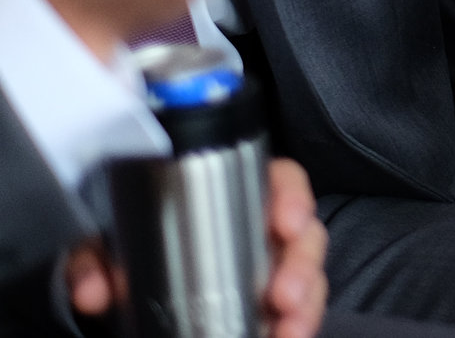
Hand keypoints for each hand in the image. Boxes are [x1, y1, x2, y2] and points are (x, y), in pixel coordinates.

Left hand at [67, 158, 326, 337]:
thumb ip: (94, 261)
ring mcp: (271, 269)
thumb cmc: (129, 256)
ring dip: (306, 304)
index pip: (282, 182)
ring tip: (288, 328)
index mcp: (235, 198)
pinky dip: (300, 324)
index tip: (285, 223)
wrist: (128, 296)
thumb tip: (95, 291)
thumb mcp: (106, 249)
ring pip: (309, 277)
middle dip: (301, 265)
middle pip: (305, 235)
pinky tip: (288, 336)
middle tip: (282, 294)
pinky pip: (300, 310)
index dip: (294, 198)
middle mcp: (262, 231)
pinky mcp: (271, 305)